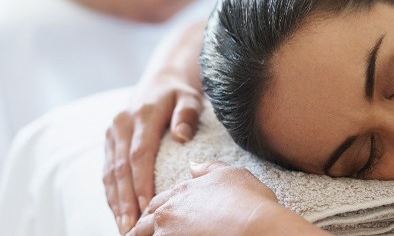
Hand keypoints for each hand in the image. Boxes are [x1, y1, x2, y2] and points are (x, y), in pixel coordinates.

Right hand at [104, 74, 203, 234]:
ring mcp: (112, 134)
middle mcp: (121, 125)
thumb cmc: (179, 94)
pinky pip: (107, 172)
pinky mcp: (109, 142)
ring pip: (110, 174)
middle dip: (125, 201)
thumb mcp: (189, 97)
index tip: (147, 206)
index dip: (141, 182)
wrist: (159, 81)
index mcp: (142, 115)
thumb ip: (187, 114)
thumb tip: (183, 137)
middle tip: (131, 227)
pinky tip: (119, 212)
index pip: (139, 154)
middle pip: (120, 169)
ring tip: (124, 226)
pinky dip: (112, 194)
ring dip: (116, 202)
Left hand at [128, 162, 280, 235]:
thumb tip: (193, 165)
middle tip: (137, 233)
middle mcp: (169, 213)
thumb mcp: (232, 174)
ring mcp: (168, 234)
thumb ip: (209, 169)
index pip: (157, 202)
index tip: (150, 218)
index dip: (153, 211)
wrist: (255, 225)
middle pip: (143, 224)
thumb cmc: (249, 201)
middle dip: (140, 229)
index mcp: (182, 192)